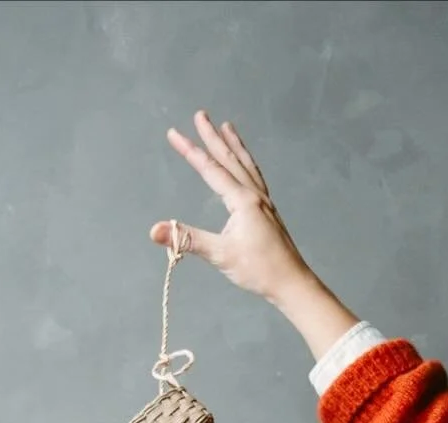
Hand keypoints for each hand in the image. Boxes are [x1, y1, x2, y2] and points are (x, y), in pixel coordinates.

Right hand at [154, 110, 315, 304]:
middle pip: (229, 158)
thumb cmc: (259, 270)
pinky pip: (255, 177)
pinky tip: (245, 165)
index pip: (210, 169)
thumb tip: (155, 231)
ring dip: (234, 145)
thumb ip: (187, 239)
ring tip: (227, 127)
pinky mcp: (268, 211)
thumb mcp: (220, 254)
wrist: (292, 283)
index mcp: (242, 200)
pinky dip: (247, 163)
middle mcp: (254, 194)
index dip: (189, 150)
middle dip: (212, 136)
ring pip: (245, 164)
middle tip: (201, 114)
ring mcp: (264, 202)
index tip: (173, 133)